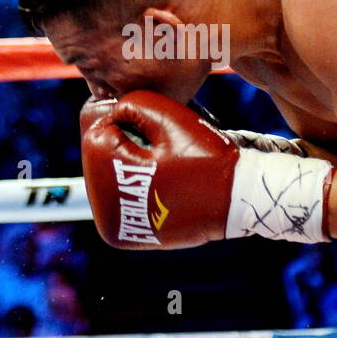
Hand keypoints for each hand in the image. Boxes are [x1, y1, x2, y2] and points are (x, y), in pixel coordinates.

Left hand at [81, 90, 332, 248]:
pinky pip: (122, 194)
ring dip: (130, 158)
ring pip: (110, 173)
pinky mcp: (130, 235)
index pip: (94, 128)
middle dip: (126, 137)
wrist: (241, 200)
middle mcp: (104, 213)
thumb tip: (110, 112)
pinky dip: (136, 180)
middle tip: (162, 137)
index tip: (157, 118)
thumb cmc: (207, 157)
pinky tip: (161, 175)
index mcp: (106, 182)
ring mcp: (116, 228)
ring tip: (164, 157)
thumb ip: (130, 102)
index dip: (125, 114)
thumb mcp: (169, 116)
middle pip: (99, 152)